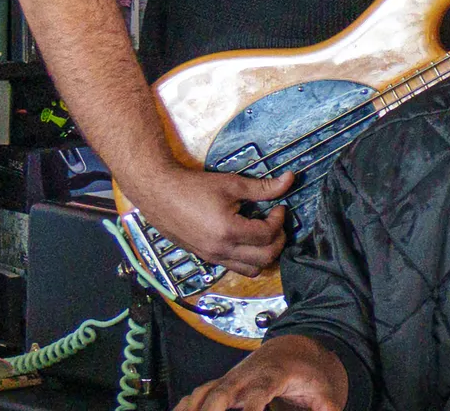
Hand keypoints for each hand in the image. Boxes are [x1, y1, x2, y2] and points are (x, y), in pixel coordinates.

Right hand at [124, 163, 292, 275]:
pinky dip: (247, 258)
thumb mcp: (231, 184)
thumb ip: (263, 187)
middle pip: (265, 259)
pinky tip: (246, 239)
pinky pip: (234, 267)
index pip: (268, 236)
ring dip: (264, 255)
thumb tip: (290, 179)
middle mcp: (220, 250)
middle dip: (278, 241)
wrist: (159, 193)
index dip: (280, 221)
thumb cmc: (193, 187)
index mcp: (228, 232)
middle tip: (276, 223)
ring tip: (264, 234)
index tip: (279, 207)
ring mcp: (211, 257)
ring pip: (250, 270)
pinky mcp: (204, 257)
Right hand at [174, 335, 346, 410]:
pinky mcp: (223, 383)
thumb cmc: (309, 371)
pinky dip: (186, 406)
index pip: (256, 395)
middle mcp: (247, 375)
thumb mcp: (326, 392)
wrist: (296, 348)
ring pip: (204, 392)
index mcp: (273, 375)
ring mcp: (232, 378)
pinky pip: (198, 394)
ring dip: (192, 409)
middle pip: (221, 392)